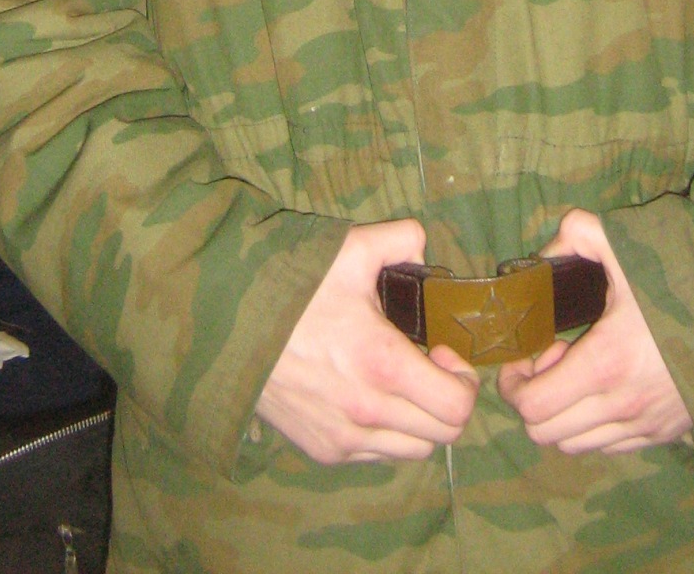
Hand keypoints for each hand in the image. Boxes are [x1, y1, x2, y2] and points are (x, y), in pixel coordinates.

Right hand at [255, 218, 479, 464]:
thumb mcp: (352, 248)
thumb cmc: (294, 286)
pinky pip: (378, 454)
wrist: (230, 326)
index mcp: (383, 365)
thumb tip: (423, 248)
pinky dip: (387, 433)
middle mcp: (368, 412)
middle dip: (448, 398)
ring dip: (420, 420)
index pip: (456, 406)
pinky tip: (369, 396)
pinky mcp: (323, 450)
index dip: (463, 379)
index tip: (442, 350)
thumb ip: (403, 238)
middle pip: (443, 434)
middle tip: (429, 364)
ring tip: (400, 382)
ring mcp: (344, 438)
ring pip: (414, 450)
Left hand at [497, 207, 692, 454]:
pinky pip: (609, 447)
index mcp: (605, 363)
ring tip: (581, 371)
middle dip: (535, 397)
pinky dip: (593, 424)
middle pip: (545, 433)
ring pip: (574, 445)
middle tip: (554, 358)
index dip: (515, 383)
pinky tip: (608, 386)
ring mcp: (644, 426)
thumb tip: (544, 252)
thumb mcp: (627, 244)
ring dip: (563, 413)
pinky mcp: (663, 435)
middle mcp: (621, 406)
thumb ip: (577, 233)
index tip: (529, 353)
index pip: (533, 405)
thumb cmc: (681, 280)